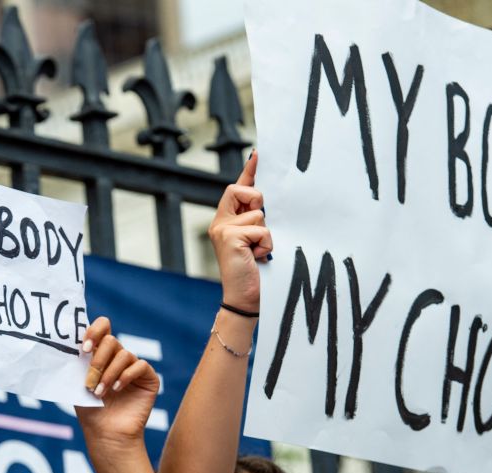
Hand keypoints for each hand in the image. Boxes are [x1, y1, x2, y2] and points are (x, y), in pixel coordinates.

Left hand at [77, 317, 159, 450]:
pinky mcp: (149, 378)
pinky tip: (117, 389)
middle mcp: (118, 357)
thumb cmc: (90, 410)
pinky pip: (139, 365)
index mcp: (101, 354)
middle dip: (98, 359)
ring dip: (109, 373)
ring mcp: (134, 367)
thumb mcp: (78, 382)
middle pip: (111, 340)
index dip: (94, 330)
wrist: (105, 434)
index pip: (102, 327)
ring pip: (124, 354)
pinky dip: (125, 376)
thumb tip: (69, 341)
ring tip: (100, 392)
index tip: (83, 348)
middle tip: (89, 378)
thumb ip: (77, 361)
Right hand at [208, 152, 269, 313]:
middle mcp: (221, 222)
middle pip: (243, 190)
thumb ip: (259, 220)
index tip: (259, 153)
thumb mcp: (258, 240)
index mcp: (228, 221)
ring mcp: (222, 229)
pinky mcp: (228, 236)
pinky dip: (266, 244)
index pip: (238, 189)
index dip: (249, 171)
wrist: (246, 300)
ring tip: (259, 253)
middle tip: (261, 227)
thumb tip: (270, 200)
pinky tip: (257, 258)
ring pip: (258, 213)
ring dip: (267, 234)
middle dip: (258, 202)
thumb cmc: (256, 273)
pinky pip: (260, 229)